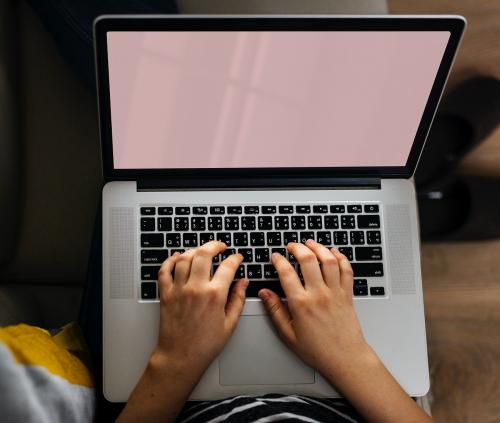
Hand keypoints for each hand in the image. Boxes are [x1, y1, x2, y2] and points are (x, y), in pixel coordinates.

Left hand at [154, 241, 247, 379]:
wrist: (180, 357)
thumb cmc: (204, 345)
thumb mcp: (230, 323)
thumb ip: (238, 299)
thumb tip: (244, 282)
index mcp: (214, 295)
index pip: (228, 266)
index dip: (235, 258)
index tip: (237, 258)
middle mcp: (195, 288)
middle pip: (204, 253)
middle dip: (214, 245)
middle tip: (220, 246)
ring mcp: (178, 289)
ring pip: (184, 258)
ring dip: (194, 251)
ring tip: (202, 252)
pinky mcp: (166, 294)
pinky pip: (164, 270)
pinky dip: (170, 260)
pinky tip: (178, 257)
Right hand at [258, 239, 371, 377]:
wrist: (345, 358)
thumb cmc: (318, 350)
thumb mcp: (288, 334)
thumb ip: (275, 310)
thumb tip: (265, 293)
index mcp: (301, 304)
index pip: (286, 273)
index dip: (279, 260)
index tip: (276, 256)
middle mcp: (319, 295)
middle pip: (308, 260)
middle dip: (298, 248)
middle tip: (292, 246)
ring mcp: (335, 293)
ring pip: (328, 260)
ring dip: (319, 247)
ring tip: (310, 243)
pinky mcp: (347, 294)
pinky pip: (346, 269)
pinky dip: (340, 257)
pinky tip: (333, 253)